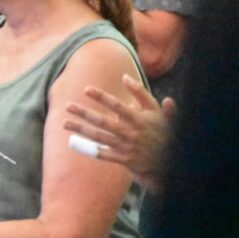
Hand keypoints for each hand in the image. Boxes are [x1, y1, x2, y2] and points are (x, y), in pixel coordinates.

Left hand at [64, 74, 173, 189]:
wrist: (173, 160)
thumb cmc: (163, 131)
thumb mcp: (157, 110)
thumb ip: (141, 94)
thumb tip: (125, 77)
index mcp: (139, 119)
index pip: (117, 105)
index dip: (102, 97)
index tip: (86, 90)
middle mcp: (131, 132)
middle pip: (103, 122)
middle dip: (84, 114)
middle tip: (67, 107)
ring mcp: (127, 147)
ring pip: (100, 138)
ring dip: (81, 131)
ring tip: (65, 124)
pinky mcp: (125, 160)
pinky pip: (106, 155)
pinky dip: (92, 150)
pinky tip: (77, 144)